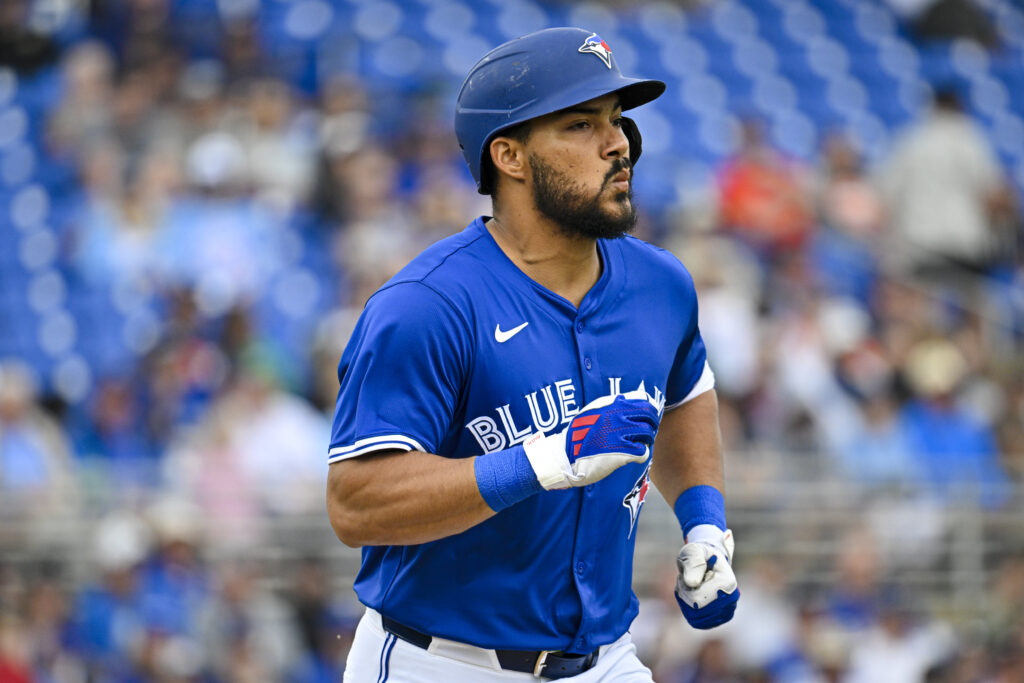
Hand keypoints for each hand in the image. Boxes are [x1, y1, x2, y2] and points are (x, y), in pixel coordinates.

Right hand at [522, 387, 659, 489]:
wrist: (566, 455)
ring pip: (648, 434)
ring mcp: (619, 434)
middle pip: (649, 416)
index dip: (650, 410)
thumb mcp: (593, 411)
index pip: (643, 402)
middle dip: (651, 425)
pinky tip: (634, 455)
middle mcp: (617, 417)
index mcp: (612, 405)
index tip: (647, 417)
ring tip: (640, 444)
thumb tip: (625, 399)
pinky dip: (641, 454)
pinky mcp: (620, 452)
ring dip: (647, 440)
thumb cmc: (579, 434)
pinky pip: (642, 451)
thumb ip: (610, 404)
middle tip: (647, 432)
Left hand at [675, 525, 739, 628]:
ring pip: (695, 618)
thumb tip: (692, 583)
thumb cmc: (699, 555)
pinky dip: (689, 610)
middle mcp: (731, 600)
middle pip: (695, 611)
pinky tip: (693, 596)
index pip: (696, 600)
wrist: (708, 561)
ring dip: (686, 602)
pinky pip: (697, 622)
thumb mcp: (693, 552)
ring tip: (691, 586)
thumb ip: (693, 563)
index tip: (688, 574)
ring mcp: (727, 611)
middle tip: (688, 579)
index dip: (685, 588)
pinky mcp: (719, 618)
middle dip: (685, 594)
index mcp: (727, 584)